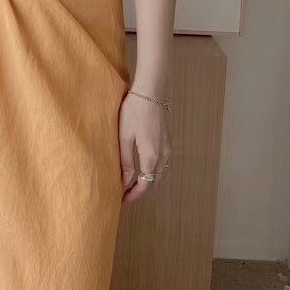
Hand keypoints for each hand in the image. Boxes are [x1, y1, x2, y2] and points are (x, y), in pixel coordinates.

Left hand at [118, 87, 170, 204]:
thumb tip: (124, 181)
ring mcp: (167, 148)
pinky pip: (161, 163)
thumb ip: (126, 161)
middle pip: (155, 182)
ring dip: (147, 181)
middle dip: (141, 191)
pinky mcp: (167, 140)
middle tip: (125, 194)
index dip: (134, 195)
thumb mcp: (125, 137)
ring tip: (130, 182)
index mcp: (151, 157)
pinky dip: (152, 171)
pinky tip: (140, 167)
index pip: (145, 186)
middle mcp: (163, 155)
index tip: (122, 199)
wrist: (152, 90)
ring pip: (159, 173)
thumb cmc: (135, 111)